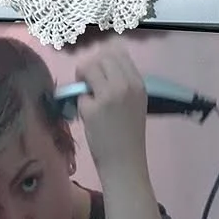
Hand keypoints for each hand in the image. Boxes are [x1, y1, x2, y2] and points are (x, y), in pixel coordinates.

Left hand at [74, 46, 149, 183]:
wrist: (125, 164)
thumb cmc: (128, 137)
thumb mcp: (134, 104)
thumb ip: (122, 84)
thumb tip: (98, 67)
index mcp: (138, 83)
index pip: (117, 54)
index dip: (103, 61)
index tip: (98, 75)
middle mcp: (126, 85)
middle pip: (101, 58)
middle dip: (90, 68)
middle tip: (87, 86)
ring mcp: (110, 95)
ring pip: (88, 68)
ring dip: (83, 80)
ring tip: (86, 98)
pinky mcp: (93, 108)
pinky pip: (80, 93)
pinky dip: (80, 103)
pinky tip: (88, 117)